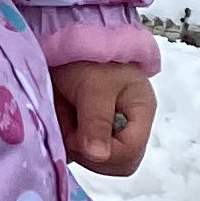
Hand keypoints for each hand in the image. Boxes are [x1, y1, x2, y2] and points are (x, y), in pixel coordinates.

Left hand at [51, 58, 154, 176]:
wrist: (68, 37)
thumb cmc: (89, 58)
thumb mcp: (94, 86)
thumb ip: (96, 121)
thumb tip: (98, 157)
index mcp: (140, 114)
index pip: (130, 154)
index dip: (104, 153)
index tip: (79, 136)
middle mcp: (127, 126)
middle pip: (115, 163)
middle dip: (88, 152)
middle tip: (69, 128)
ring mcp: (107, 130)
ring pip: (94, 159)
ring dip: (73, 144)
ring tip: (63, 114)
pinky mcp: (88, 130)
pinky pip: (78, 151)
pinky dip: (64, 140)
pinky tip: (59, 117)